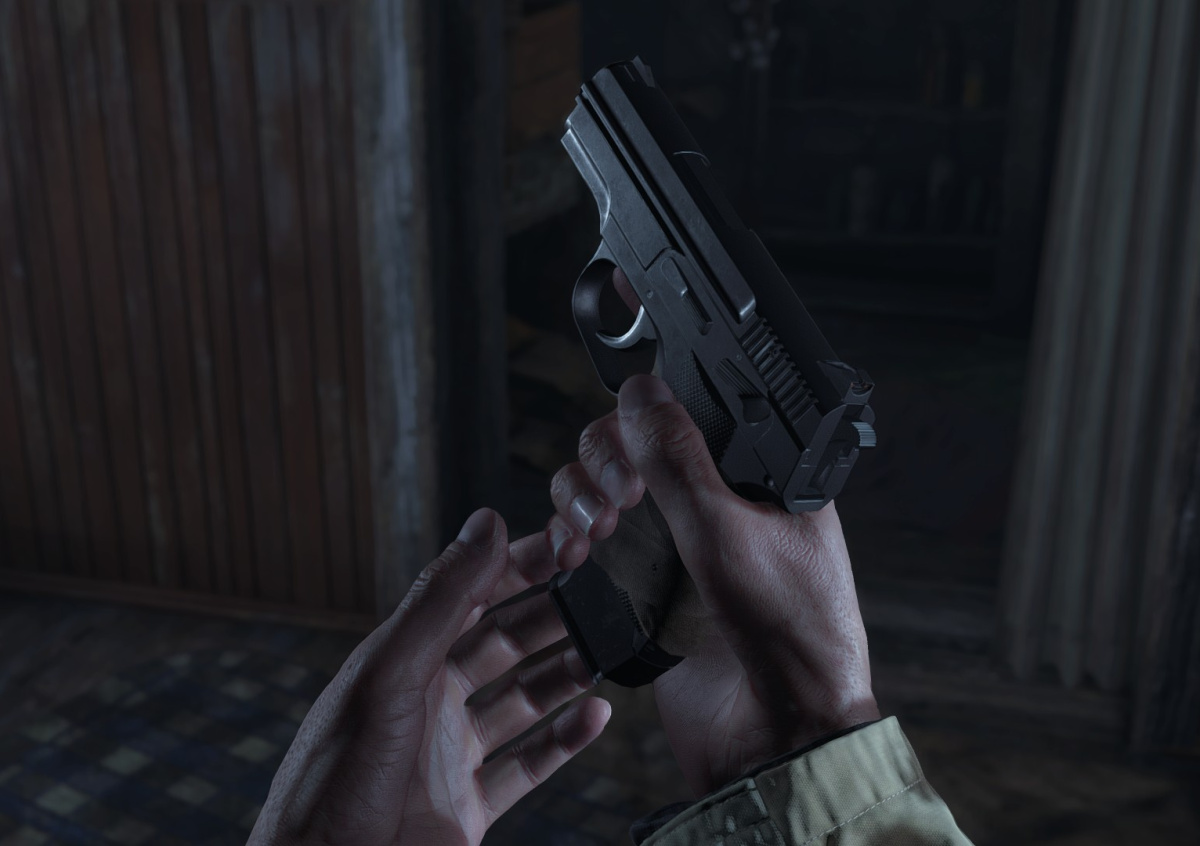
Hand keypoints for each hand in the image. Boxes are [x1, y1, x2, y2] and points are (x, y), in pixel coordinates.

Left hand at [249, 509, 610, 845]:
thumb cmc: (333, 780)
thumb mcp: (390, 676)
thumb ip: (442, 601)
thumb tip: (487, 524)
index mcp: (400, 659)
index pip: (469, 593)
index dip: (517, 565)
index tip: (567, 544)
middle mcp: (427, 700)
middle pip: (502, 643)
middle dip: (549, 616)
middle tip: (600, 595)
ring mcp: (449, 755)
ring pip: (523, 700)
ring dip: (563, 673)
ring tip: (604, 649)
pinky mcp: (467, 807)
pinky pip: (529, 764)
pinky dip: (566, 740)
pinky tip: (596, 716)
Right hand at [548, 270, 876, 796]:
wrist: (773, 737)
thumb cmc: (789, 635)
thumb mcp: (728, 532)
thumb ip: (679, 460)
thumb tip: (642, 392)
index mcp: (756, 476)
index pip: (688, 411)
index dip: (649, 409)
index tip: (625, 426)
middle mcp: (713, 502)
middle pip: (633, 443)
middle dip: (607, 458)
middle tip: (617, 496)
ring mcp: (674, 543)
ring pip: (603, 486)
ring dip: (581, 494)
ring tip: (592, 530)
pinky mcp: (642, 584)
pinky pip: (591, 538)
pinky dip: (570, 533)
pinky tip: (573, 551)